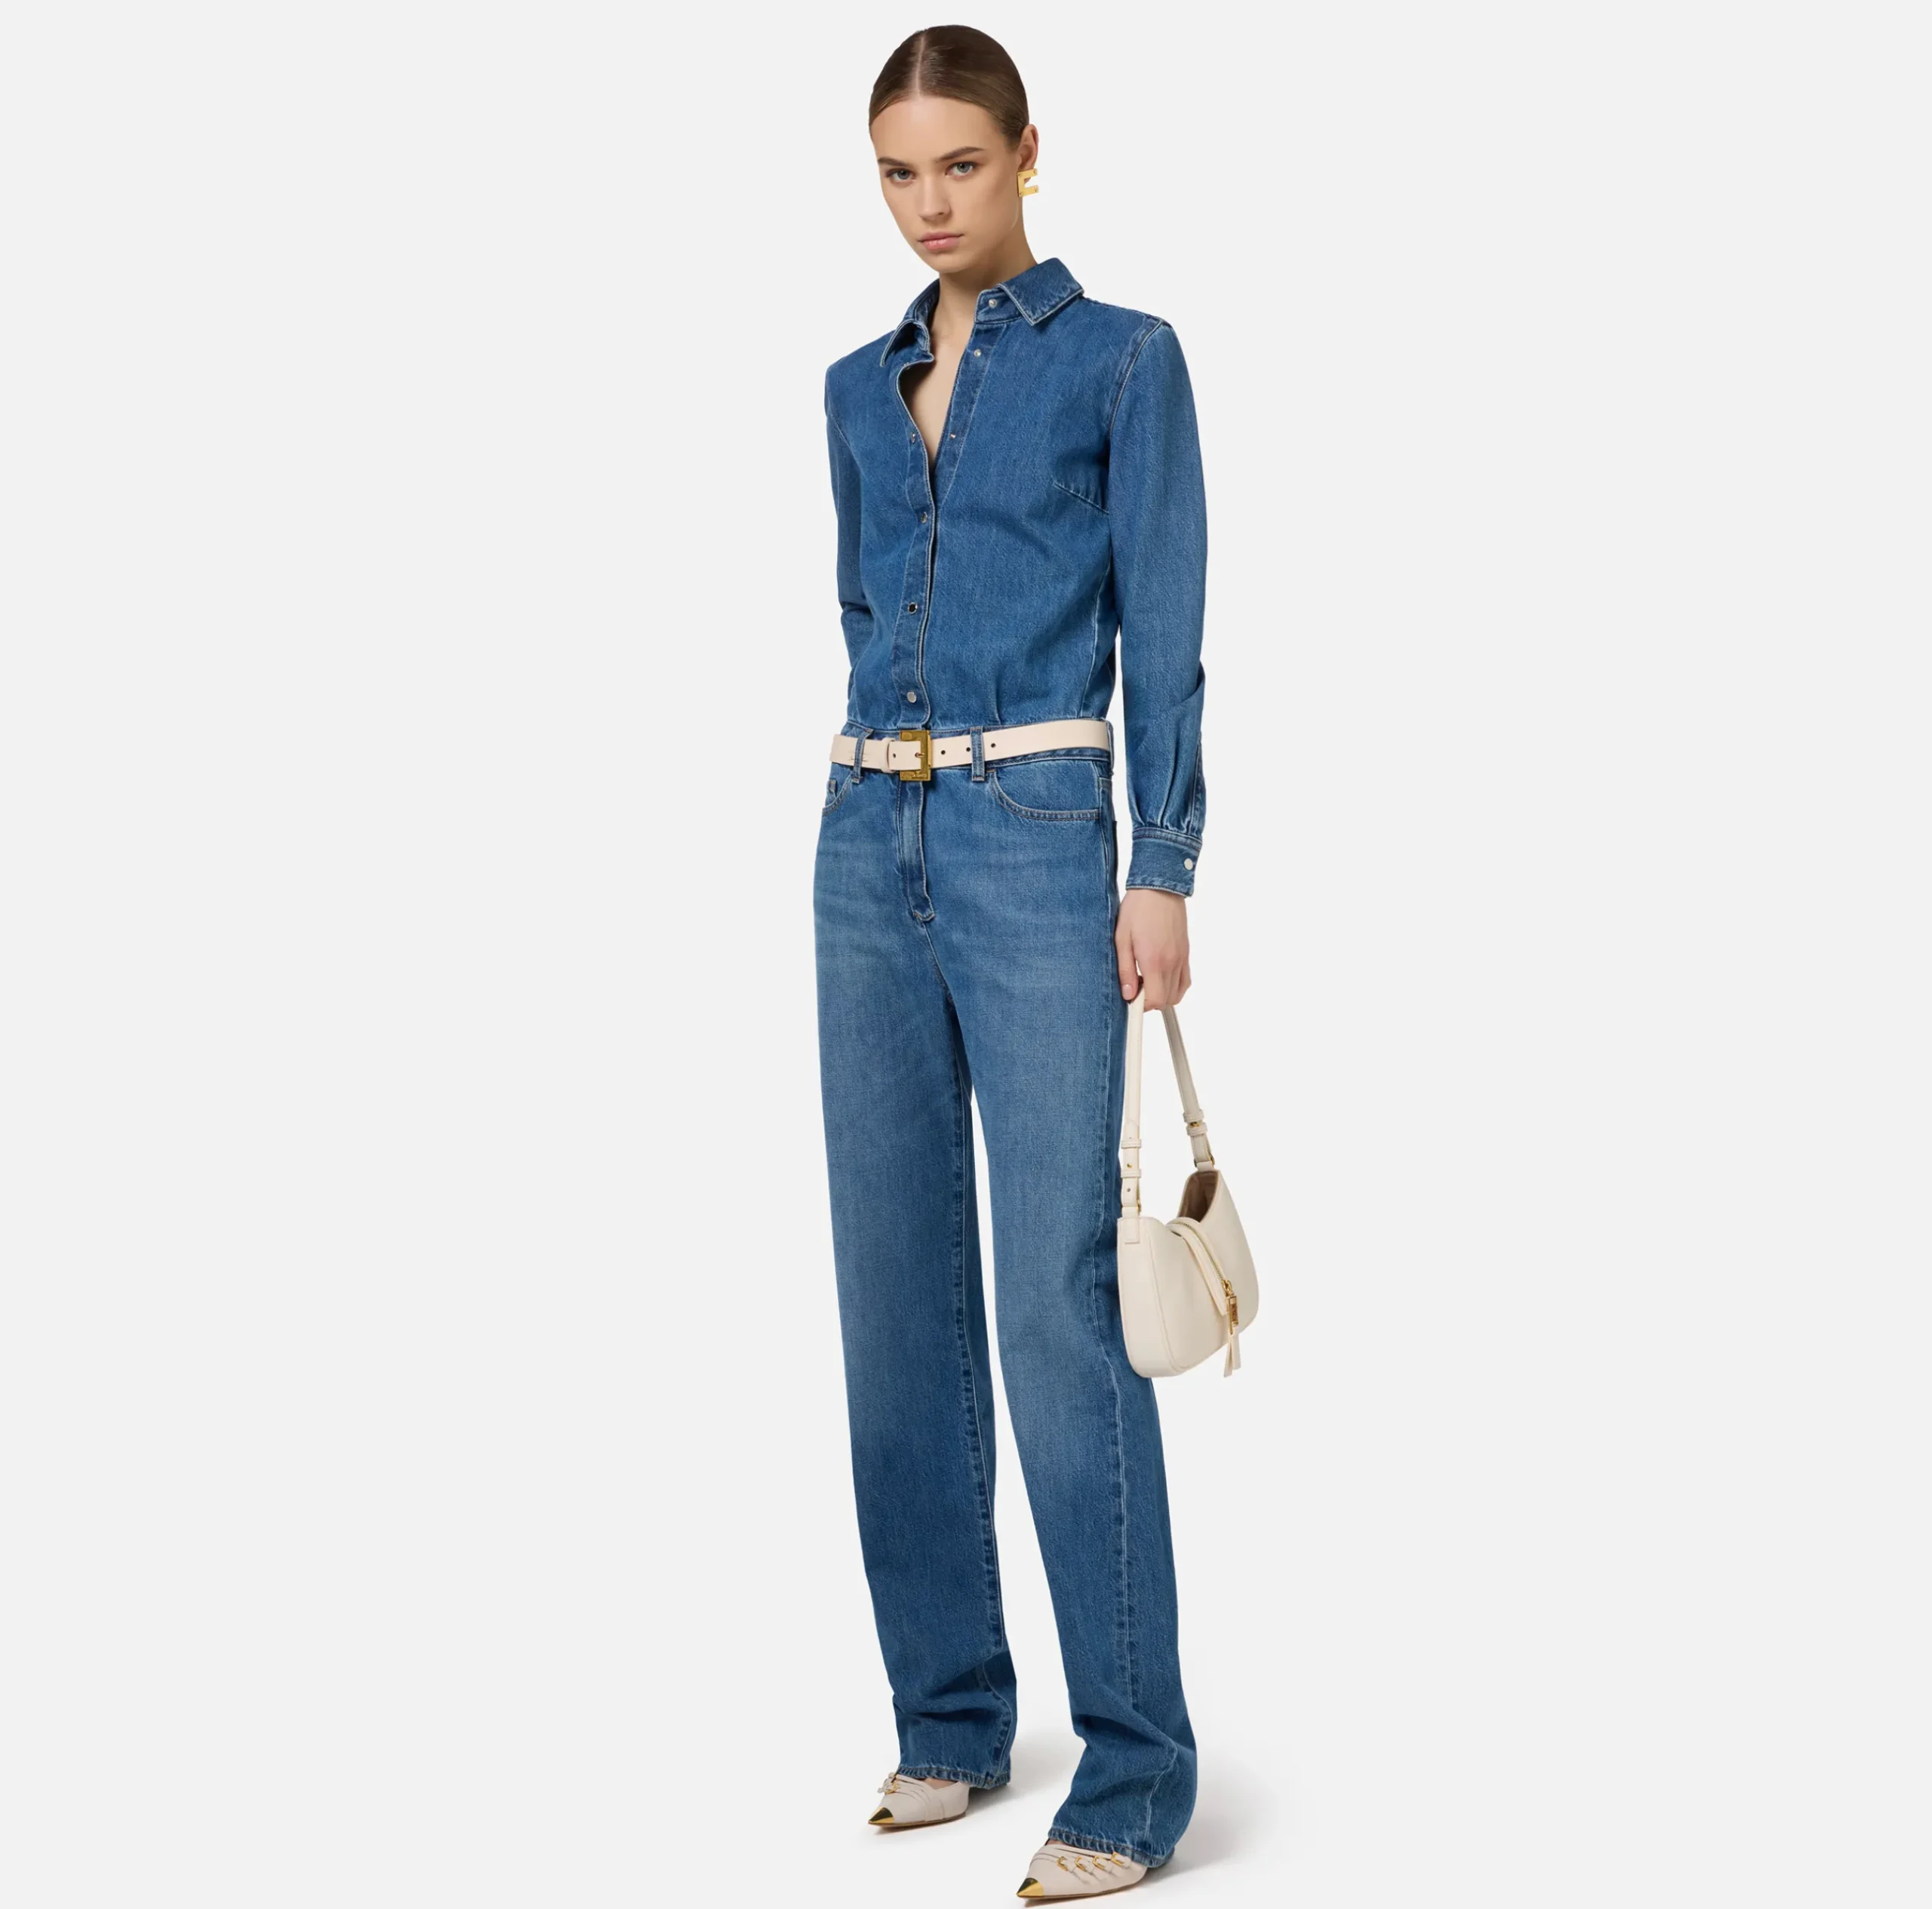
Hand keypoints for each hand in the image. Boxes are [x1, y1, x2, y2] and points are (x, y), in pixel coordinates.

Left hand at [1115, 888, 1190, 1007]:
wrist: (1159, 889)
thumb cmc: (1138, 909)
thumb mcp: (1121, 939)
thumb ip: (1125, 969)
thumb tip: (1127, 993)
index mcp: (1153, 960)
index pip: (1156, 1000)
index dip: (1142, 1006)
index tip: (1131, 998)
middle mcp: (1171, 962)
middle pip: (1167, 1000)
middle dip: (1151, 1001)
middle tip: (1136, 987)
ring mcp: (1181, 958)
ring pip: (1177, 993)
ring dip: (1162, 994)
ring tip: (1147, 980)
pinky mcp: (1186, 953)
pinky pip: (1185, 980)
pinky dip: (1175, 986)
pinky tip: (1160, 975)